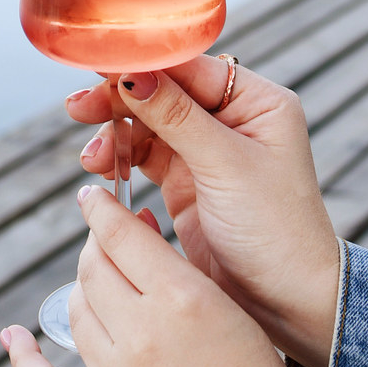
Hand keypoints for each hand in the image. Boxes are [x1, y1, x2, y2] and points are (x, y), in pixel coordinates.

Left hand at [2, 187, 367, 366]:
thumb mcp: (231, 311)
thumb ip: (179, 269)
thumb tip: (132, 228)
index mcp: (183, 299)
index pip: (120, 234)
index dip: (101, 208)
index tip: (93, 196)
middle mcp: (142, 334)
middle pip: (91, 269)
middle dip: (95, 247)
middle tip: (105, 243)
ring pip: (74, 313)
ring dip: (82, 294)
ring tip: (99, 290)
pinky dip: (22, 357)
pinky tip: (13, 337)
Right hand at [65, 58, 339, 366]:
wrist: (288, 302)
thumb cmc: (275, 230)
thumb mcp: (226, 167)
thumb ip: (178, 118)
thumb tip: (134, 74)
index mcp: (258, 102)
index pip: (191, 67)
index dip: (144, 64)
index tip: (98, 67)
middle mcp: (234, 119)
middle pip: (165, 91)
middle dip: (121, 99)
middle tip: (79, 109)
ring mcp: (209, 151)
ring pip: (149, 123)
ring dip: (116, 133)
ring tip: (91, 157)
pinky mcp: (189, 183)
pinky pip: (146, 156)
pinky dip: (121, 158)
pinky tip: (102, 168)